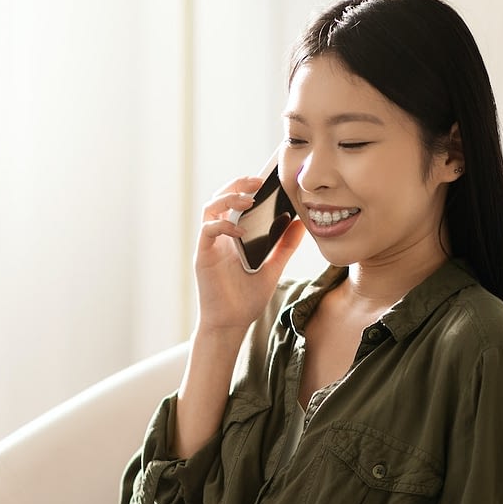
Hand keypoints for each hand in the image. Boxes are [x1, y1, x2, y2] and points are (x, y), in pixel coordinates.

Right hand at [193, 169, 305, 333]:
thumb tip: (300, 222)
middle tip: (258, 182)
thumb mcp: (272, 268)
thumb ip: (284, 245)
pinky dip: (223, 225)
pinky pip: (207, 231)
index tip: (266, 179)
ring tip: (249, 199)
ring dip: (228, 199)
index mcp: (232, 236)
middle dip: (237, 185)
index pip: (234, 202)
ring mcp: (209, 246)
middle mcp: (218, 237)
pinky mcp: (202, 257)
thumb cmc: (246, 299)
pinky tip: (241, 231)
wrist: (231, 325)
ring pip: (209, 209)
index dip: (245, 186)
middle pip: (219, 198)